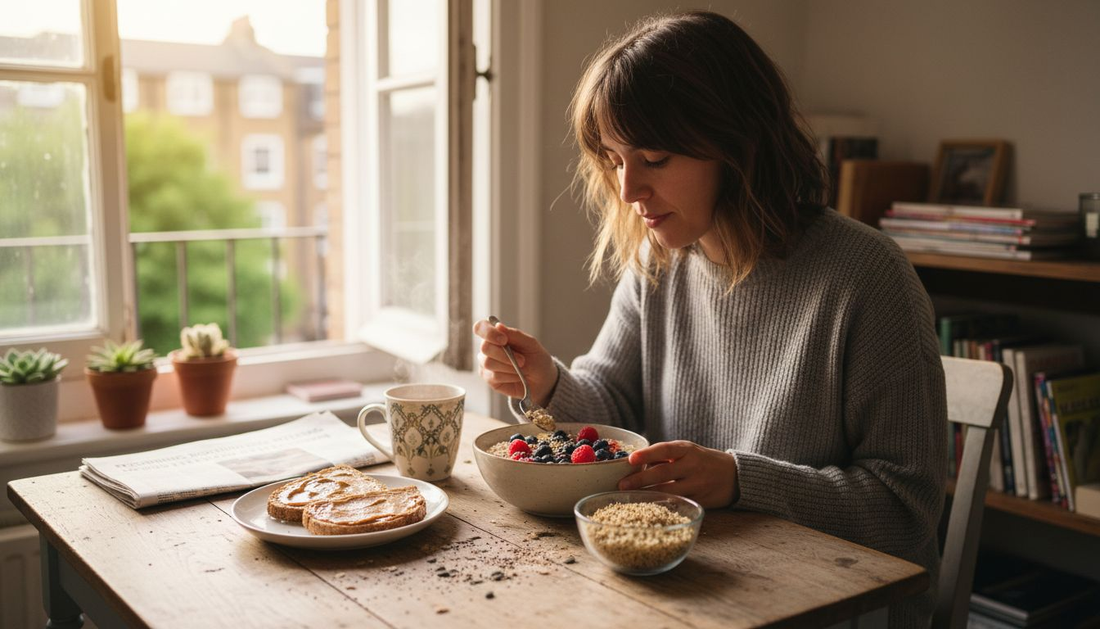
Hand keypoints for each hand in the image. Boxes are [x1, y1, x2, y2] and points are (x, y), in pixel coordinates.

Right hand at [472, 318, 557, 405]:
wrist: (542, 380)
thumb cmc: (536, 359)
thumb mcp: (531, 344)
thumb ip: (514, 334)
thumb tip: (498, 325)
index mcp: (496, 335)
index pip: (480, 328)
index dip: (489, 333)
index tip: (504, 340)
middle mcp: (488, 348)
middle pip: (485, 347)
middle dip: (505, 355)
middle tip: (522, 360)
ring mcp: (486, 364)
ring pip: (489, 363)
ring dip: (509, 367)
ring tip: (521, 369)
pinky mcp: (489, 378)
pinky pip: (494, 376)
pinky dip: (509, 376)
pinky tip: (516, 376)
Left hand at [617, 440, 739, 508]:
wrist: (734, 476)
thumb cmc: (703, 461)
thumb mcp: (687, 451)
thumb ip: (665, 457)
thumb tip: (635, 464)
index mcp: (687, 450)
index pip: (665, 450)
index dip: (647, 454)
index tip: (631, 459)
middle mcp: (692, 466)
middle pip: (663, 473)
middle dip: (640, 480)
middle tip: (621, 485)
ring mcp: (697, 485)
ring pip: (668, 491)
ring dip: (647, 495)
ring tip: (629, 497)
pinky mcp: (699, 501)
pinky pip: (676, 503)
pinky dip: (660, 505)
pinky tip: (646, 506)